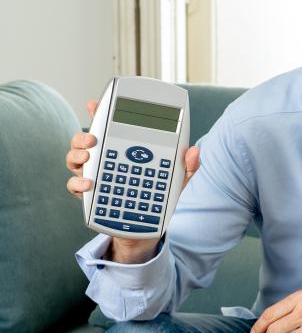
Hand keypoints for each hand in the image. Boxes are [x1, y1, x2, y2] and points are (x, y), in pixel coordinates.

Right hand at [66, 99, 200, 262]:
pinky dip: (78, 184)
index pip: (110, 129)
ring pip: (75, 160)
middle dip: (83, 136)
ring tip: (87, 158)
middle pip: (85, 142)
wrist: (146, 228)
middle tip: (92, 139)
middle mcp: (105, 161)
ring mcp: (95, 177)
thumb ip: (187, 166)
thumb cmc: (158, 196)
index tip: (95, 104)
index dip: (100, 114)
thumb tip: (194, 152)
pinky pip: (75, 187)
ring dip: (76, 156)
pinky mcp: (90, 196)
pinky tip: (89, 184)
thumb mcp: (176, 181)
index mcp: (124, 151)